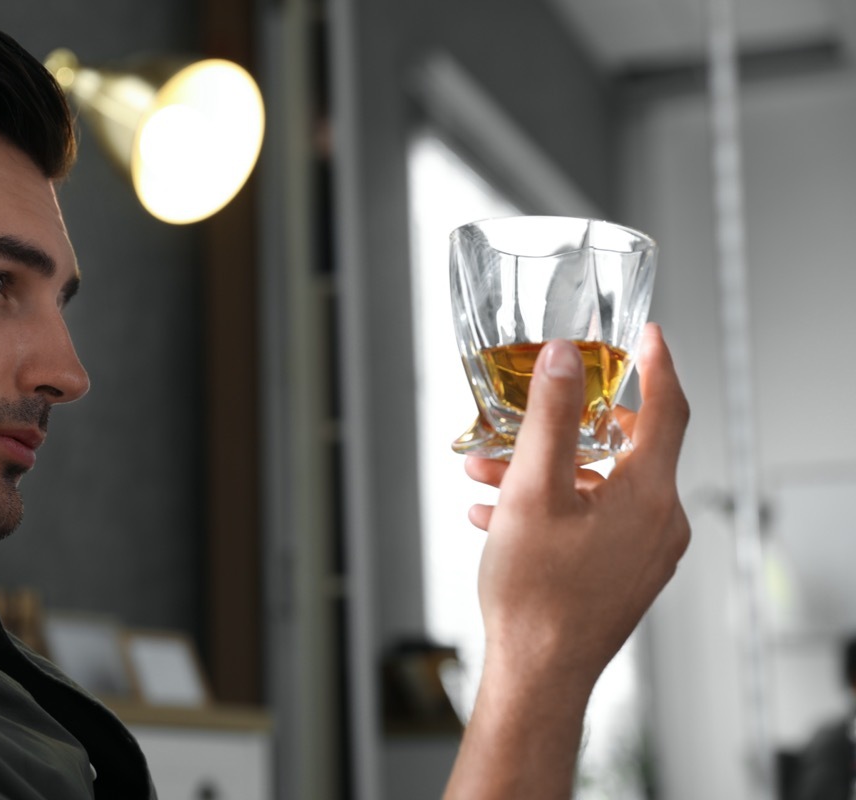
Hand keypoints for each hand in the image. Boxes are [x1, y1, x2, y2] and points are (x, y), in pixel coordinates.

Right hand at [466, 322, 690, 694]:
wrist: (537, 675)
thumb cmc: (537, 594)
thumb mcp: (534, 489)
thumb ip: (551, 416)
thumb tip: (563, 358)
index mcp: (648, 495)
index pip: (668, 409)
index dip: (657, 364)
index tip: (648, 335)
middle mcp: (658, 522)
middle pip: (626, 448)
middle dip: (570, 425)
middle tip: (543, 403)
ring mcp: (643, 553)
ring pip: (598, 488)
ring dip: (545, 471)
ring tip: (486, 472)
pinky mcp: (623, 575)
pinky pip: (592, 522)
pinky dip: (551, 506)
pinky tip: (495, 514)